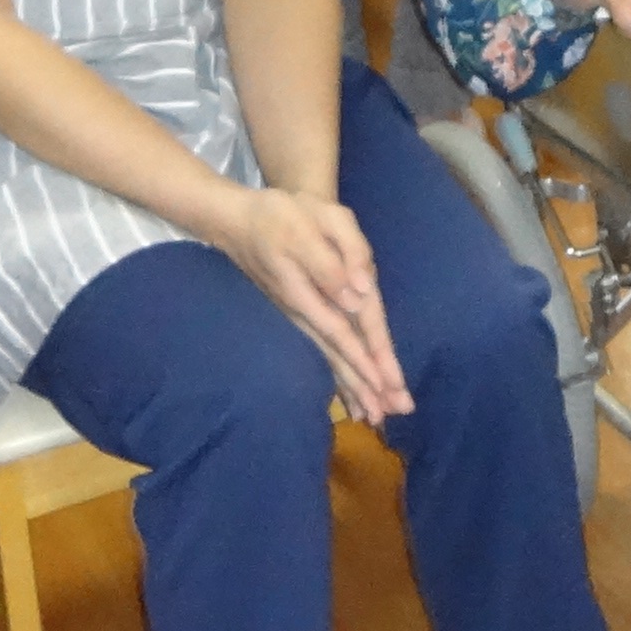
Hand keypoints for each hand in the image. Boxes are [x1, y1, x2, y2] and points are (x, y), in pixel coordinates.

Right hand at [214, 185, 410, 424]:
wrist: (236, 220)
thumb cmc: (282, 215)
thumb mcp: (317, 221)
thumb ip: (338, 259)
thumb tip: (359, 296)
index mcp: (314, 290)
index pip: (347, 331)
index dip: (368, 358)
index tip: (387, 385)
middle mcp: (306, 312)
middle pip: (340, 354)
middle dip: (367, 384)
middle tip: (394, 413)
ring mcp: (300, 316)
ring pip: (330, 358)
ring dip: (353, 387)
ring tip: (375, 416)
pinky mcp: (298, 315)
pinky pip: (323, 351)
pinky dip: (337, 374)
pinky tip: (348, 395)